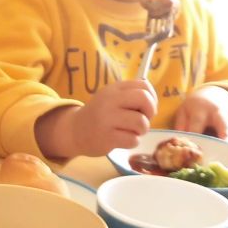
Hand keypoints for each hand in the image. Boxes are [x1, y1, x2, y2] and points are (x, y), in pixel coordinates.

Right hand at [36, 80, 155, 157]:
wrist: (74, 131)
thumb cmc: (99, 115)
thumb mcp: (111, 98)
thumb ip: (130, 95)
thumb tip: (153, 100)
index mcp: (113, 89)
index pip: (144, 85)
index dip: (152, 98)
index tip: (144, 108)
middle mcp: (109, 100)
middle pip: (144, 99)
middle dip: (150, 112)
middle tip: (142, 119)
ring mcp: (107, 119)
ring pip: (141, 123)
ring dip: (141, 130)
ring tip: (130, 131)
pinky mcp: (107, 137)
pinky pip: (133, 140)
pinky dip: (132, 142)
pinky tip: (122, 139)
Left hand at [173, 85, 227, 145]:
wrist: (213, 93)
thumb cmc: (195, 107)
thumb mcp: (184, 111)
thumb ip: (181, 126)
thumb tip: (178, 143)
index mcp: (200, 109)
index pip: (197, 124)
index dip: (196, 137)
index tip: (194, 151)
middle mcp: (218, 111)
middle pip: (223, 123)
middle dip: (224, 136)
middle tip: (225, 151)